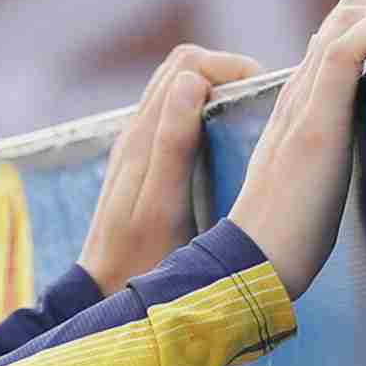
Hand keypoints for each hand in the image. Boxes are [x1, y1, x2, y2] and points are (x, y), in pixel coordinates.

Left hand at [74, 44, 260, 296]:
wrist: (102, 299)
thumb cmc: (138, 264)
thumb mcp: (159, 209)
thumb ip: (172, 146)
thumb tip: (191, 81)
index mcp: (144, 138)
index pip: (189, 66)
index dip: (230, 67)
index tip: (263, 94)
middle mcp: (136, 134)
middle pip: (184, 68)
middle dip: (227, 71)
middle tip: (263, 101)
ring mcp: (137, 147)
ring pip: (179, 89)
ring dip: (216, 88)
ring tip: (251, 115)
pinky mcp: (141, 164)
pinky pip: (174, 114)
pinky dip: (204, 109)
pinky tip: (226, 138)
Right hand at [227, 0, 365, 295]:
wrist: (252, 263)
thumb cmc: (284, 239)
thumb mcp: (315, 187)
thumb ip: (333, 167)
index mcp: (298, 104)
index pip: (338, 35)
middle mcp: (298, 91)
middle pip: (348, 13)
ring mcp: (304, 102)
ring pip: (349, 19)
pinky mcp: (316, 121)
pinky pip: (346, 50)